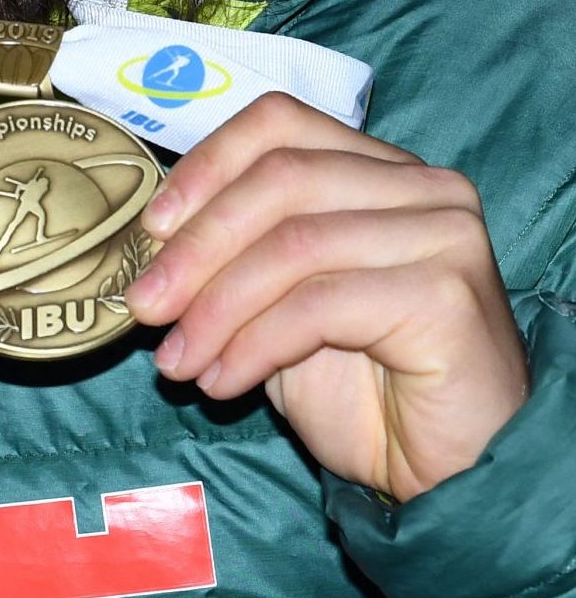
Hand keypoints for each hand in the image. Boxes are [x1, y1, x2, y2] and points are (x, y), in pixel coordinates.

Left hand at [124, 93, 528, 500]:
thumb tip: (151, 235)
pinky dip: (253, 344)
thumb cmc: (363, 384)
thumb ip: (234, 251)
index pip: (278, 124)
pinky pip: (319, 305)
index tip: (150, 228)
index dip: (205, 167)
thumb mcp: (279, 300)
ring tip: (177, 360)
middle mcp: (422, 186)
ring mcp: (443, 234)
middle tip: (146, 305)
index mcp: (379, 165)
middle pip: (279, 180)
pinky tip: (222, 381)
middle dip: (197, 246)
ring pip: (293, 244)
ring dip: (215, 306)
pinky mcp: (447, 294)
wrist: (451, 474)